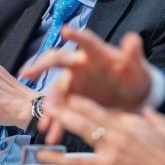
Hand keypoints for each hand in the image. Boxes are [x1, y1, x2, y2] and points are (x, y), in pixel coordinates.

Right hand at [21, 27, 151, 110]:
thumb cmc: (135, 77)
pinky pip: (61, 111)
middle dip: (41, 65)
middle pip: (58, 61)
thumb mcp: (137, 67)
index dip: (76, 34)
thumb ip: (133, 54)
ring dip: (49, 105)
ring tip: (45, 121)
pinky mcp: (73, 101)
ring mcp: (75, 83)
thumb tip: (133, 39)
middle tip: (27, 73)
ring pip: (56, 91)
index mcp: (97, 54)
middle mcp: (81, 65)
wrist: (135, 98)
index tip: (65, 30)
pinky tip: (52, 134)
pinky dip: (57, 123)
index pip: (85, 41)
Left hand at [38, 95, 164, 164]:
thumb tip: (146, 112)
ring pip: (82, 131)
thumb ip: (153, 118)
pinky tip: (44, 154)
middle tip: (49, 96)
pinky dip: (60, 158)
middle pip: (86, 115)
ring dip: (63, 120)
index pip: (99, 108)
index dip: (81, 99)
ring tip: (47, 113)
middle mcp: (117, 133)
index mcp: (129, 123)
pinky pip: (80, 162)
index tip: (67, 92)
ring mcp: (110, 151)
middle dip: (67, 104)